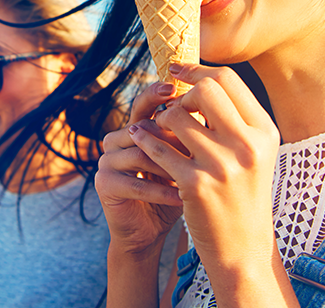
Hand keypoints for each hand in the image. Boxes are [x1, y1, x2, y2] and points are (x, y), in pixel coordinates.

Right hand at [95, 82, 185, 257]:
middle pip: (143, 127)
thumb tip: (220, 109)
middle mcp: (117, 139)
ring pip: (139, 154)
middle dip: (173, 138)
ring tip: (194, 176)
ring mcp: (107, 160)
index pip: (146, 104)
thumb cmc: (174, 192)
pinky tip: (182, 199)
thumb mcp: (186, 161)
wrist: (149, 232)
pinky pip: (134, 184)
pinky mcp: (103, 184)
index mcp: (135, 128)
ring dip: (169, 167)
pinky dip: (160, 192)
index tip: (179, 92)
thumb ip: (194, 136)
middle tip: (199, 148)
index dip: (160, 96)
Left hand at [128, 65, 281, 273]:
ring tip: (158, 126)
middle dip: (182, 93)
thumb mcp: (253, 153)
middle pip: (205, 89)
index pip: (228, 79)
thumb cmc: (243, 194)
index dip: (197, 70)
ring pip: (176, 115)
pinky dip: (145, 138)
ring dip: (161, 117)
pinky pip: (159, 146)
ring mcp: (221, 165)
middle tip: (173, 106)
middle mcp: (247, 145)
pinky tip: (138, 137)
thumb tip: (200, 78)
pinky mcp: (195, 184)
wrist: (243, 249)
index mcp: (264, 132)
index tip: (176, 70)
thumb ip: (233, 118)